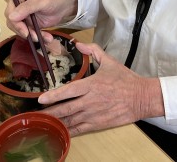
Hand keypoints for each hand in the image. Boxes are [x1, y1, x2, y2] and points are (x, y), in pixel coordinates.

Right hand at [5, 0, 77, 40]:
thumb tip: (11, 17)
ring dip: (32, 36)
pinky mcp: (31, 25)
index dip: (15, 23)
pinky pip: (30, 33)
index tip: (25, 31)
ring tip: (46, 38)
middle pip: (13, 23)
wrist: (66, 5)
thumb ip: (27, 7)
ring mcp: (25, 17)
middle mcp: (19, 7)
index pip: (10, 12)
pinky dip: (38, 37)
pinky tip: (48, 38)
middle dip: (24, 32)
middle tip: (35, 37)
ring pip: (21, 30)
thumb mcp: (42, 1)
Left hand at [37, 42, 164, 135]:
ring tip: (42, 125)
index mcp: (91, 84)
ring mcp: (94, 114)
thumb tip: (79, 44)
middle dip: (49, 113)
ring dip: (56, 123)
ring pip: (70, 121)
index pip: (68, 91)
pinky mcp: (98, 124)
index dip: (53, 96)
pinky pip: (80, 129)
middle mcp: (90, 101)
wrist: (141, 97)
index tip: (41, 99)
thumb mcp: (109, 61)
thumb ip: (93, 51)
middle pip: (65, 109)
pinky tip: (59, 133)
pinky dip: (68, 132)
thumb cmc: (125, 79)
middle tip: (35, 116)